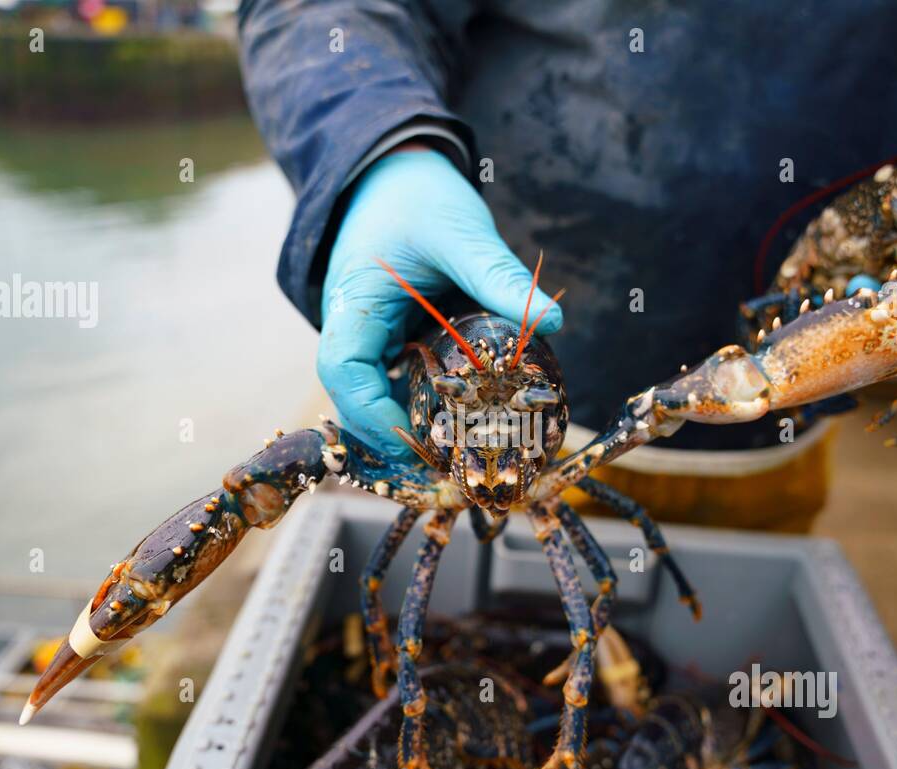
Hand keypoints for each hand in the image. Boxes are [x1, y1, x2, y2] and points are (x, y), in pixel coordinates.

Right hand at [319, 147, 563, 458]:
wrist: (396, 172)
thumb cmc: (418, 195)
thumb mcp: (461, 233)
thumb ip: (499, 277)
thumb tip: (553, 321)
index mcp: (354, 301)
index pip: (343, 371)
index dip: (372, 413)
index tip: (416, 438)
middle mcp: (351, 326)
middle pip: (354, 398)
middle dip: (393, 438)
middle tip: (444, 467)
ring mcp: (368, 335)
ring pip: (373, 396)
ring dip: (405, 429)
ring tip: (452, 459)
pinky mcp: (389, 339)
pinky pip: (395, 383)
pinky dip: (420, 407)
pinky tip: (458, 425)